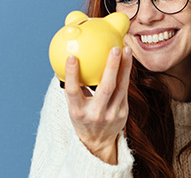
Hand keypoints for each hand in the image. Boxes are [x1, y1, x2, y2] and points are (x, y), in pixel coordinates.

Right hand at [64, 46, 131, 164]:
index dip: (72, 74)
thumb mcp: (73, 106)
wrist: (97, 142)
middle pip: (105, 88)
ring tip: (126, 49)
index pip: (73, 91)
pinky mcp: (123, 112)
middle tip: (114, 48)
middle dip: (111, 67)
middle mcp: (95, 113)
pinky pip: (125, 89)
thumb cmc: (82, 118)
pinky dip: (126, 73)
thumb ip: (71, 87)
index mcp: (78, 111)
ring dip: (125, 66)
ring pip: (121, 87)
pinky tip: (127, 60)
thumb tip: (64, 61)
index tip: (72, 57)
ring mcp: (112, 114)